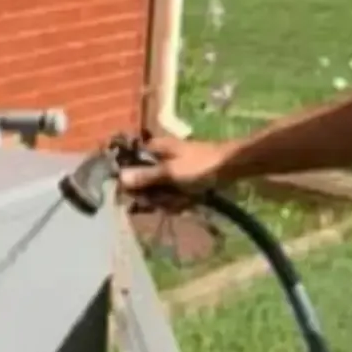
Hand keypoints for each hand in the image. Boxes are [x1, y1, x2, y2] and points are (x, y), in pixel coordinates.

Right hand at [117, 136, 234, 204]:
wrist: (232, 167)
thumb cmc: (200, 165)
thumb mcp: (171, 172)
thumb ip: (145, 176)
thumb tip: (119, 178)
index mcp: (152, 150)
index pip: (127, 166)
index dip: (130, 183)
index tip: (136, 196)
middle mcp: (157, 159)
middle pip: (142, 184)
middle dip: (155, 197)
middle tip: (169, 198)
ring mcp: (170, 172)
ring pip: (157, 193)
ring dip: (169, 201)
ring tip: (184, 199)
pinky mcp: (181, 181)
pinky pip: (171, 196)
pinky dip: (179, 201)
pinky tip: (190, 201)